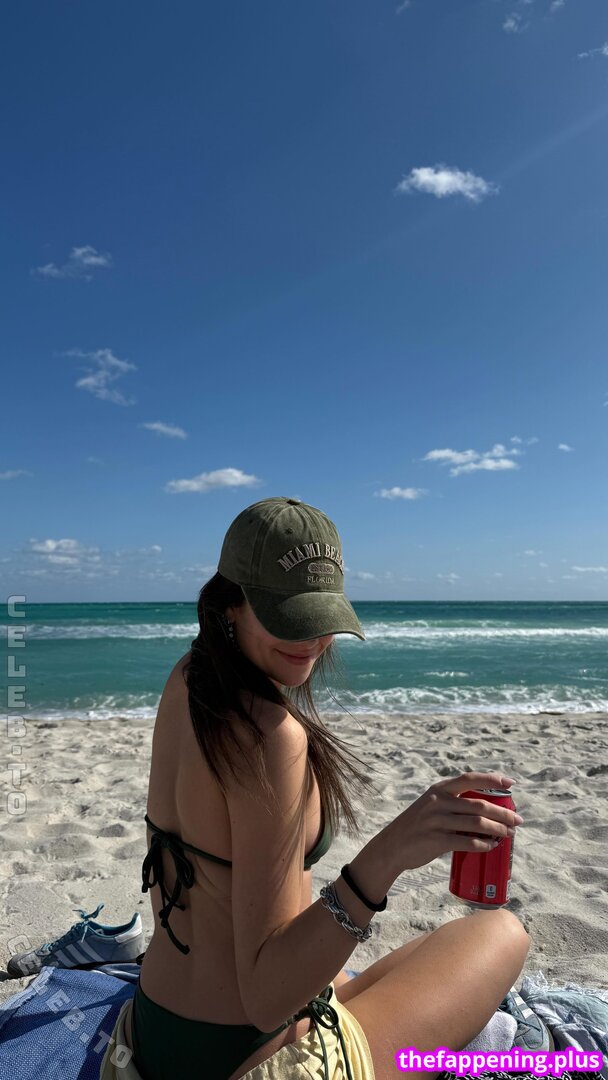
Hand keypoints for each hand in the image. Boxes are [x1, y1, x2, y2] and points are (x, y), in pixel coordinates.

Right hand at [388, 771, 520, 872]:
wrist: (392, 846)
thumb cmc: (417, 826)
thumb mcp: (431, 806)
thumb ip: (453, 804)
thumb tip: (488, 811)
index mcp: (439, 789)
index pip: (470, 778)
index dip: (492, 779)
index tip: (511, 784)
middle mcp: (438, 801)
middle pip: (479, 805)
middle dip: (504, 813)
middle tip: (518, 821)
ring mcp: (436, 821)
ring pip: (477, 823)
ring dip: (498, 830)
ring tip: (509, 834)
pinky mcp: (436, 840)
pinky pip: (467, 842)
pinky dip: (483, 845)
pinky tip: (491, 846)